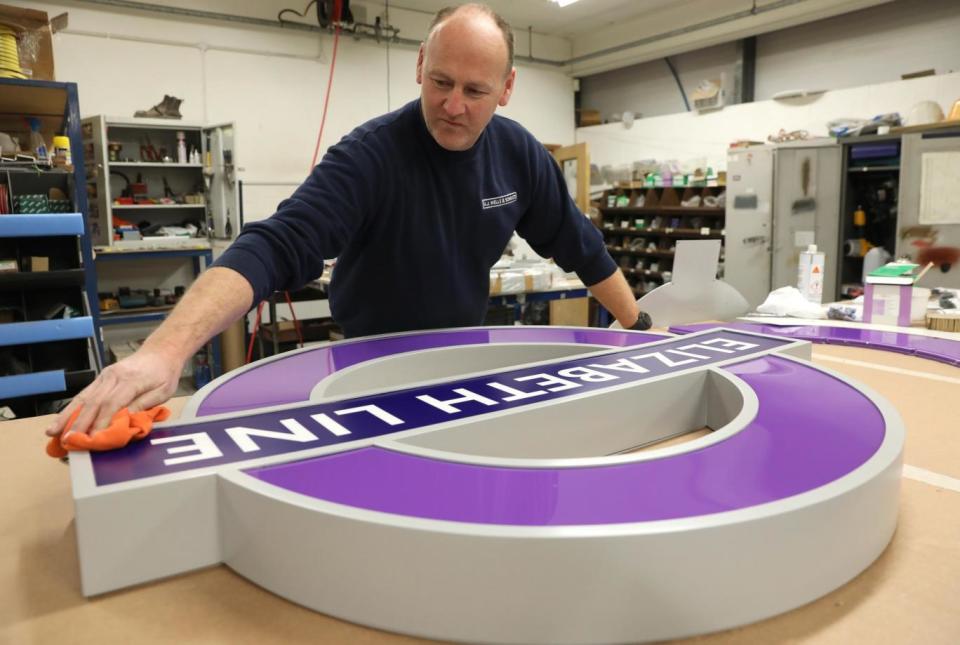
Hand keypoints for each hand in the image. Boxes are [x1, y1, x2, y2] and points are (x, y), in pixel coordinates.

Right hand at [44, 348, 181, 439]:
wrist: (160, 352)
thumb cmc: (164, 373)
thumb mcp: (163, 391)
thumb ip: (144, 405)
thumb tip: (125, 419)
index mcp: (131, 380)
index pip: (112, 403)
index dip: (101, 422)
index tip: (93, 438)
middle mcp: (114, 377)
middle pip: (94, 401)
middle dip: (79, 423)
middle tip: (67, 440)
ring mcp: (105, 376)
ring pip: (84, 397)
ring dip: (67, 415)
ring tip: (53, 431)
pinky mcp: (101, 377)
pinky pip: (85, 393)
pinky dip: (72, 408)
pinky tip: (62, 419)